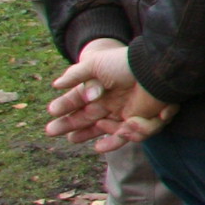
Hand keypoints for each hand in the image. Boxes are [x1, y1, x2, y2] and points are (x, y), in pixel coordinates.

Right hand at [47, 38, 176, 151]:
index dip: (64, 108)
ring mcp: (127, 113)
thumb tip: (56, 84)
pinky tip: (109, 139)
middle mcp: (112, 103)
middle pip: (88, 120)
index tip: (51, 112)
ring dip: (93, 135)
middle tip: (50, 132)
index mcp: (101, 90)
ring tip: (76, 139)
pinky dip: (121, 137)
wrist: (154, 69)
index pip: (77, 102)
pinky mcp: (142, 122)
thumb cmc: (125, 64)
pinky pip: (130, 136)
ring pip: (108, 132)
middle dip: (70, 127)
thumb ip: (76, 75)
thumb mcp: (96, 65)